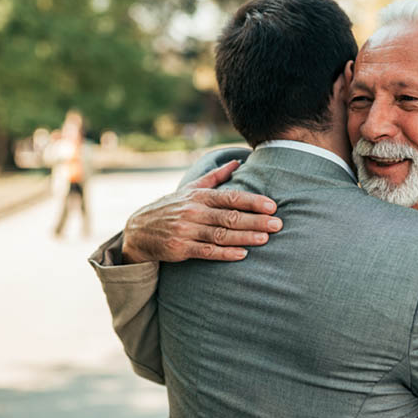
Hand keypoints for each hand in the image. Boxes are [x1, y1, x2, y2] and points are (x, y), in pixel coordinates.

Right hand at [121, 160, 280, 262]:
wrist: (139, 230)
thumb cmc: (172, 208)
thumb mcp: (191, 189)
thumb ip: (215, 177)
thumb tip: (238, 162)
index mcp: (199, 196)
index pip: (230, 197)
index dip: (252, 201)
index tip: (272, 206)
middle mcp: (193, 212)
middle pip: (229, 216)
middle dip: (255, 220)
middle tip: (278, 224)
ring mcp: (186, 231)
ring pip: (221, 235)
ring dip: (244, 237)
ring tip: (266, 239)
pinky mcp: (180, 248)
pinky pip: (206, 252)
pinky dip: (225, 254)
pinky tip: (242, 254)